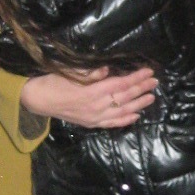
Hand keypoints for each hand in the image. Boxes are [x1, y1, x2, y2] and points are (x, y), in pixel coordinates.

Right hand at [20, 66, 157, 128]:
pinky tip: (136, 116)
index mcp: (92, 91)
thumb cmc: (54, 81)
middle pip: (124, 97)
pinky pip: (112, 123)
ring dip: (139, 104)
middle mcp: (96, 106)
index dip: (135, 78)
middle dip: (141, 88)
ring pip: (122, 111)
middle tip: (155, 82)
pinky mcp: (92, 124)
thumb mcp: (71, 72)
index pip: (120, 84)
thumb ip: (90, 72)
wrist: (39, 100)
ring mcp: (95, 117)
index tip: (148, 72)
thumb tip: (107, 70)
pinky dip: (125, 120)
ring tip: (151, 97)